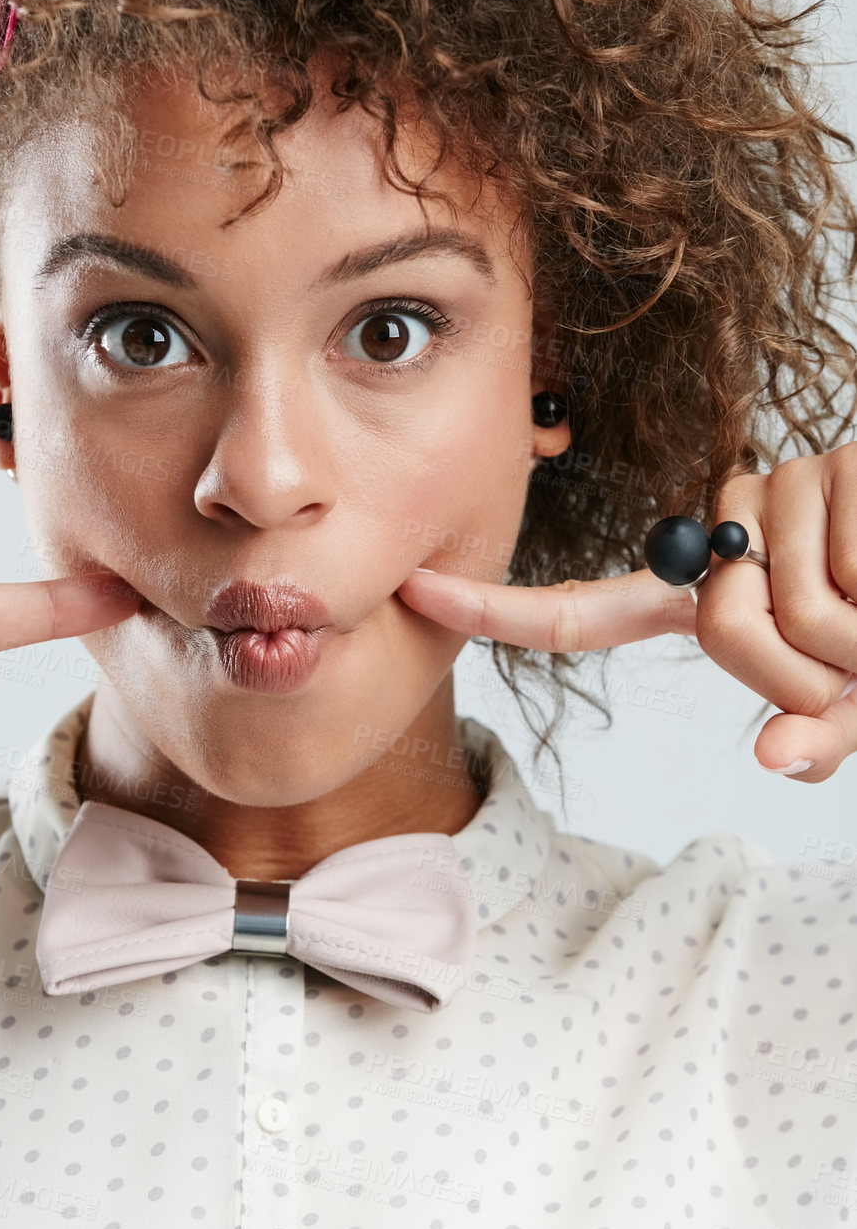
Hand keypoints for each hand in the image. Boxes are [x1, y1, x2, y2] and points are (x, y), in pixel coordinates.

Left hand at [397, 442, 856, 783]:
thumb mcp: (856, 699)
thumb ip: (820, 733)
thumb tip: (777, 763)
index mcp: (705, 593)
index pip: (586, 612)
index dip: (501, 610)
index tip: (416, 590)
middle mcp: (726, 533)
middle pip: (718, 626)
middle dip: (802, 667)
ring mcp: (778, 492)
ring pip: (784, 607)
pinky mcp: (836, 465)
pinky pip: (841, 571)